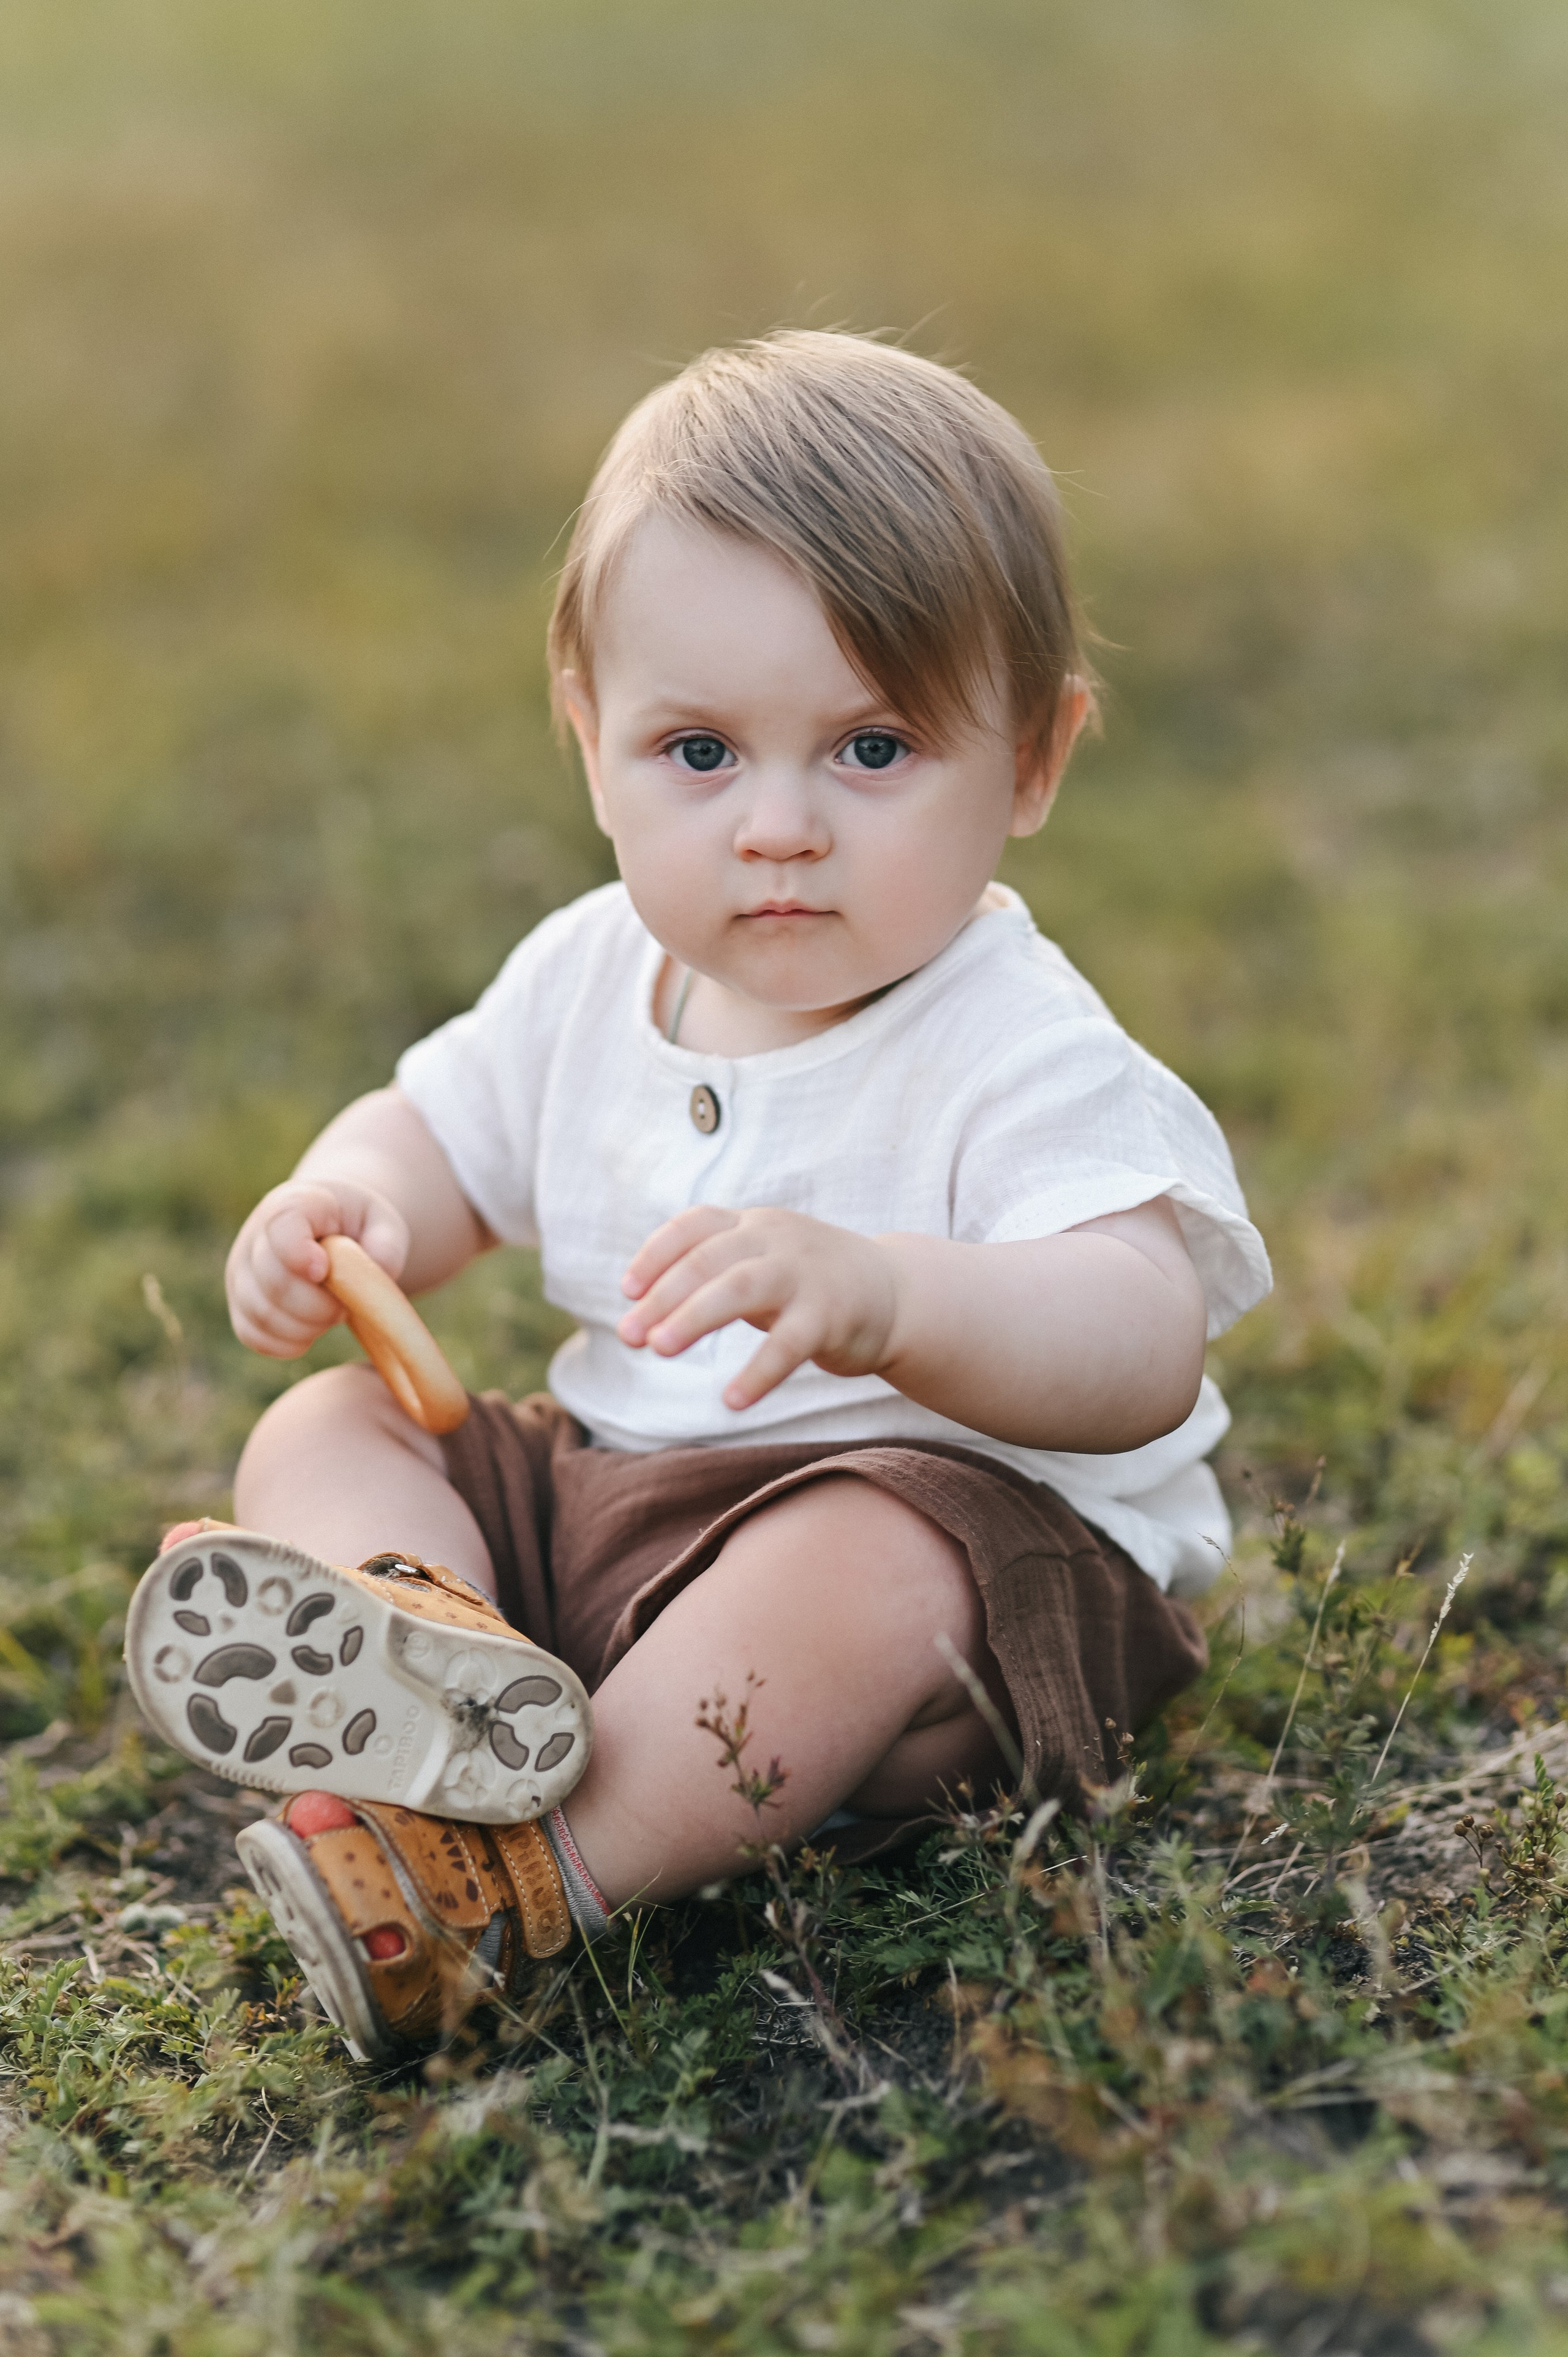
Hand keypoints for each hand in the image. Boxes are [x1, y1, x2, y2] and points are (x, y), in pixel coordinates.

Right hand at [225, 1179, 410, 1359]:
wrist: (332, 1232)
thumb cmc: (359, 1227)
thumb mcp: (383, 1223)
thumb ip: (386, 1245)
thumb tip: (377, 1273)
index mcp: (293, 1204)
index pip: (281, 1229)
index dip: (299, 1255)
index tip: (324, 1270)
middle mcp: (255, 1237)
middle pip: (275, 1282)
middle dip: (319, 1305)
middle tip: (345, 1300)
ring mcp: (241, 1274)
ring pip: (263, 1315)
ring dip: (307, 1327)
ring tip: (332, 1311)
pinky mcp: (240, 1306)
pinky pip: (255, 1337)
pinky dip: (289, 1343)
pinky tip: (313, 1329)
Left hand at [618, 1206, 898, 1410]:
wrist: (896, 1293)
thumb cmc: (808, 1282)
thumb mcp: (761, 1260)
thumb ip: (713, 1272)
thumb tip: (643, 1309)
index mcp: (753, 1225)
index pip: (694, 1225)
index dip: (655, 1254)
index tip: (626, 1291)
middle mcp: (776, 1240)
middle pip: (708, 1259)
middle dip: (663, 1296)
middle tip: (629, 1336)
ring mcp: (805, 1274)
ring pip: (740, 1287)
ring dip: (694, 1317)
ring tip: (659, 1349)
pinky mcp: (831, 1315)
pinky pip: (788, 1344)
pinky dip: (758, 1373)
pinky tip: (731, 1402)